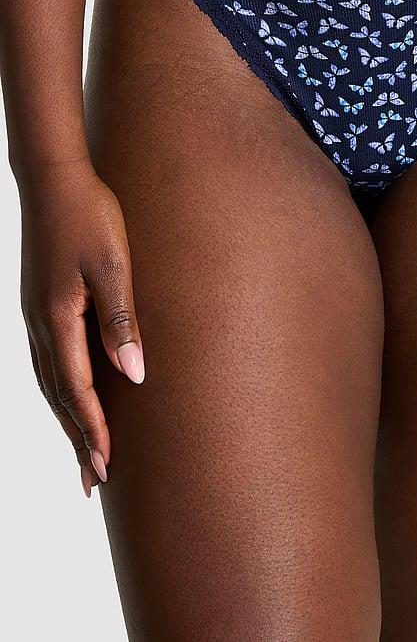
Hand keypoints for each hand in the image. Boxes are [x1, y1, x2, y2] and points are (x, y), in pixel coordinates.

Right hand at [19, 160, 143, 495]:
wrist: (54, 178)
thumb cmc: (90, 216)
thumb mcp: (113, 266)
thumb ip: (121, 320)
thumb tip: (134, 376)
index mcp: (59, 320)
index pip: (77, 391)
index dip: (93, 431)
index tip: (106, 470)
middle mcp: (42, 325)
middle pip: (59, 396)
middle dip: (78, 439)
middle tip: (93, 482)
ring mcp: (37, 314)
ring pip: (51, 381)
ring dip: (67, 419)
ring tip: (84, 450)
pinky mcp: (41, 303)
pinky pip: (49, 360)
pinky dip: (60, 389)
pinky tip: (69, 396)